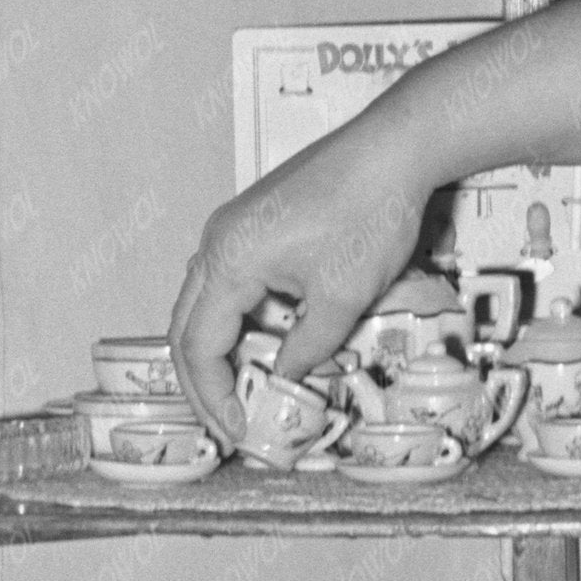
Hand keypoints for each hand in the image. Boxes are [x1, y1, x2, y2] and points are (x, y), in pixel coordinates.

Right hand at [168, 125, 423, 440]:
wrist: (393, 150)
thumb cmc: (369, 213)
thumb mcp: (343, 299)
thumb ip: (308, 348)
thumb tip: (285, 377)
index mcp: (228, 261)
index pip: (199, 346)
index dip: (214, 396)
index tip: (237, 430)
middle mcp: (218, 242)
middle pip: (187, 326)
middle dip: (204, 381)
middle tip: (228, 422)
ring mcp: (233, 228)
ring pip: (205, 303)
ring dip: (220, 349)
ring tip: (245, 390)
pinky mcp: (253, 222)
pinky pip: (230, 280)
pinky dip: (240, 319)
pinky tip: (267, 342)